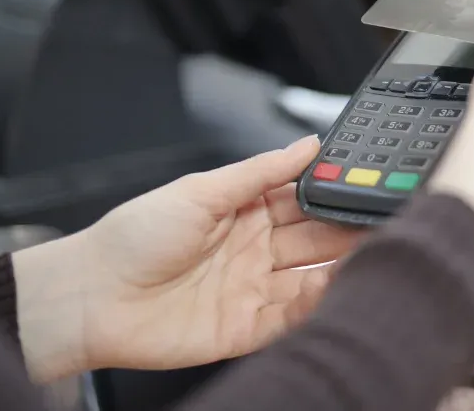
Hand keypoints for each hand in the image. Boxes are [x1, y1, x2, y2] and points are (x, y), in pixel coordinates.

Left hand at [13, 138, 359, 381]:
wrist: (91, 297)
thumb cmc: (133, 237)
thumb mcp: (200, 190)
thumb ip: (260, 171)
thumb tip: (307, 144)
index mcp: (244, 212)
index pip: (303, 199)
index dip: (333, 191)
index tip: (365, 182)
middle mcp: (254, 250)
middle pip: (315, 238)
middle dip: (348, 228)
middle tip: (381, 219)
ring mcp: (252, 290)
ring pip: (311, 278)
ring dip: (340, 267)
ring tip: (367, 254)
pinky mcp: (246, 330)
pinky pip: (291, 318)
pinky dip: (315, 305)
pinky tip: (331, 288)